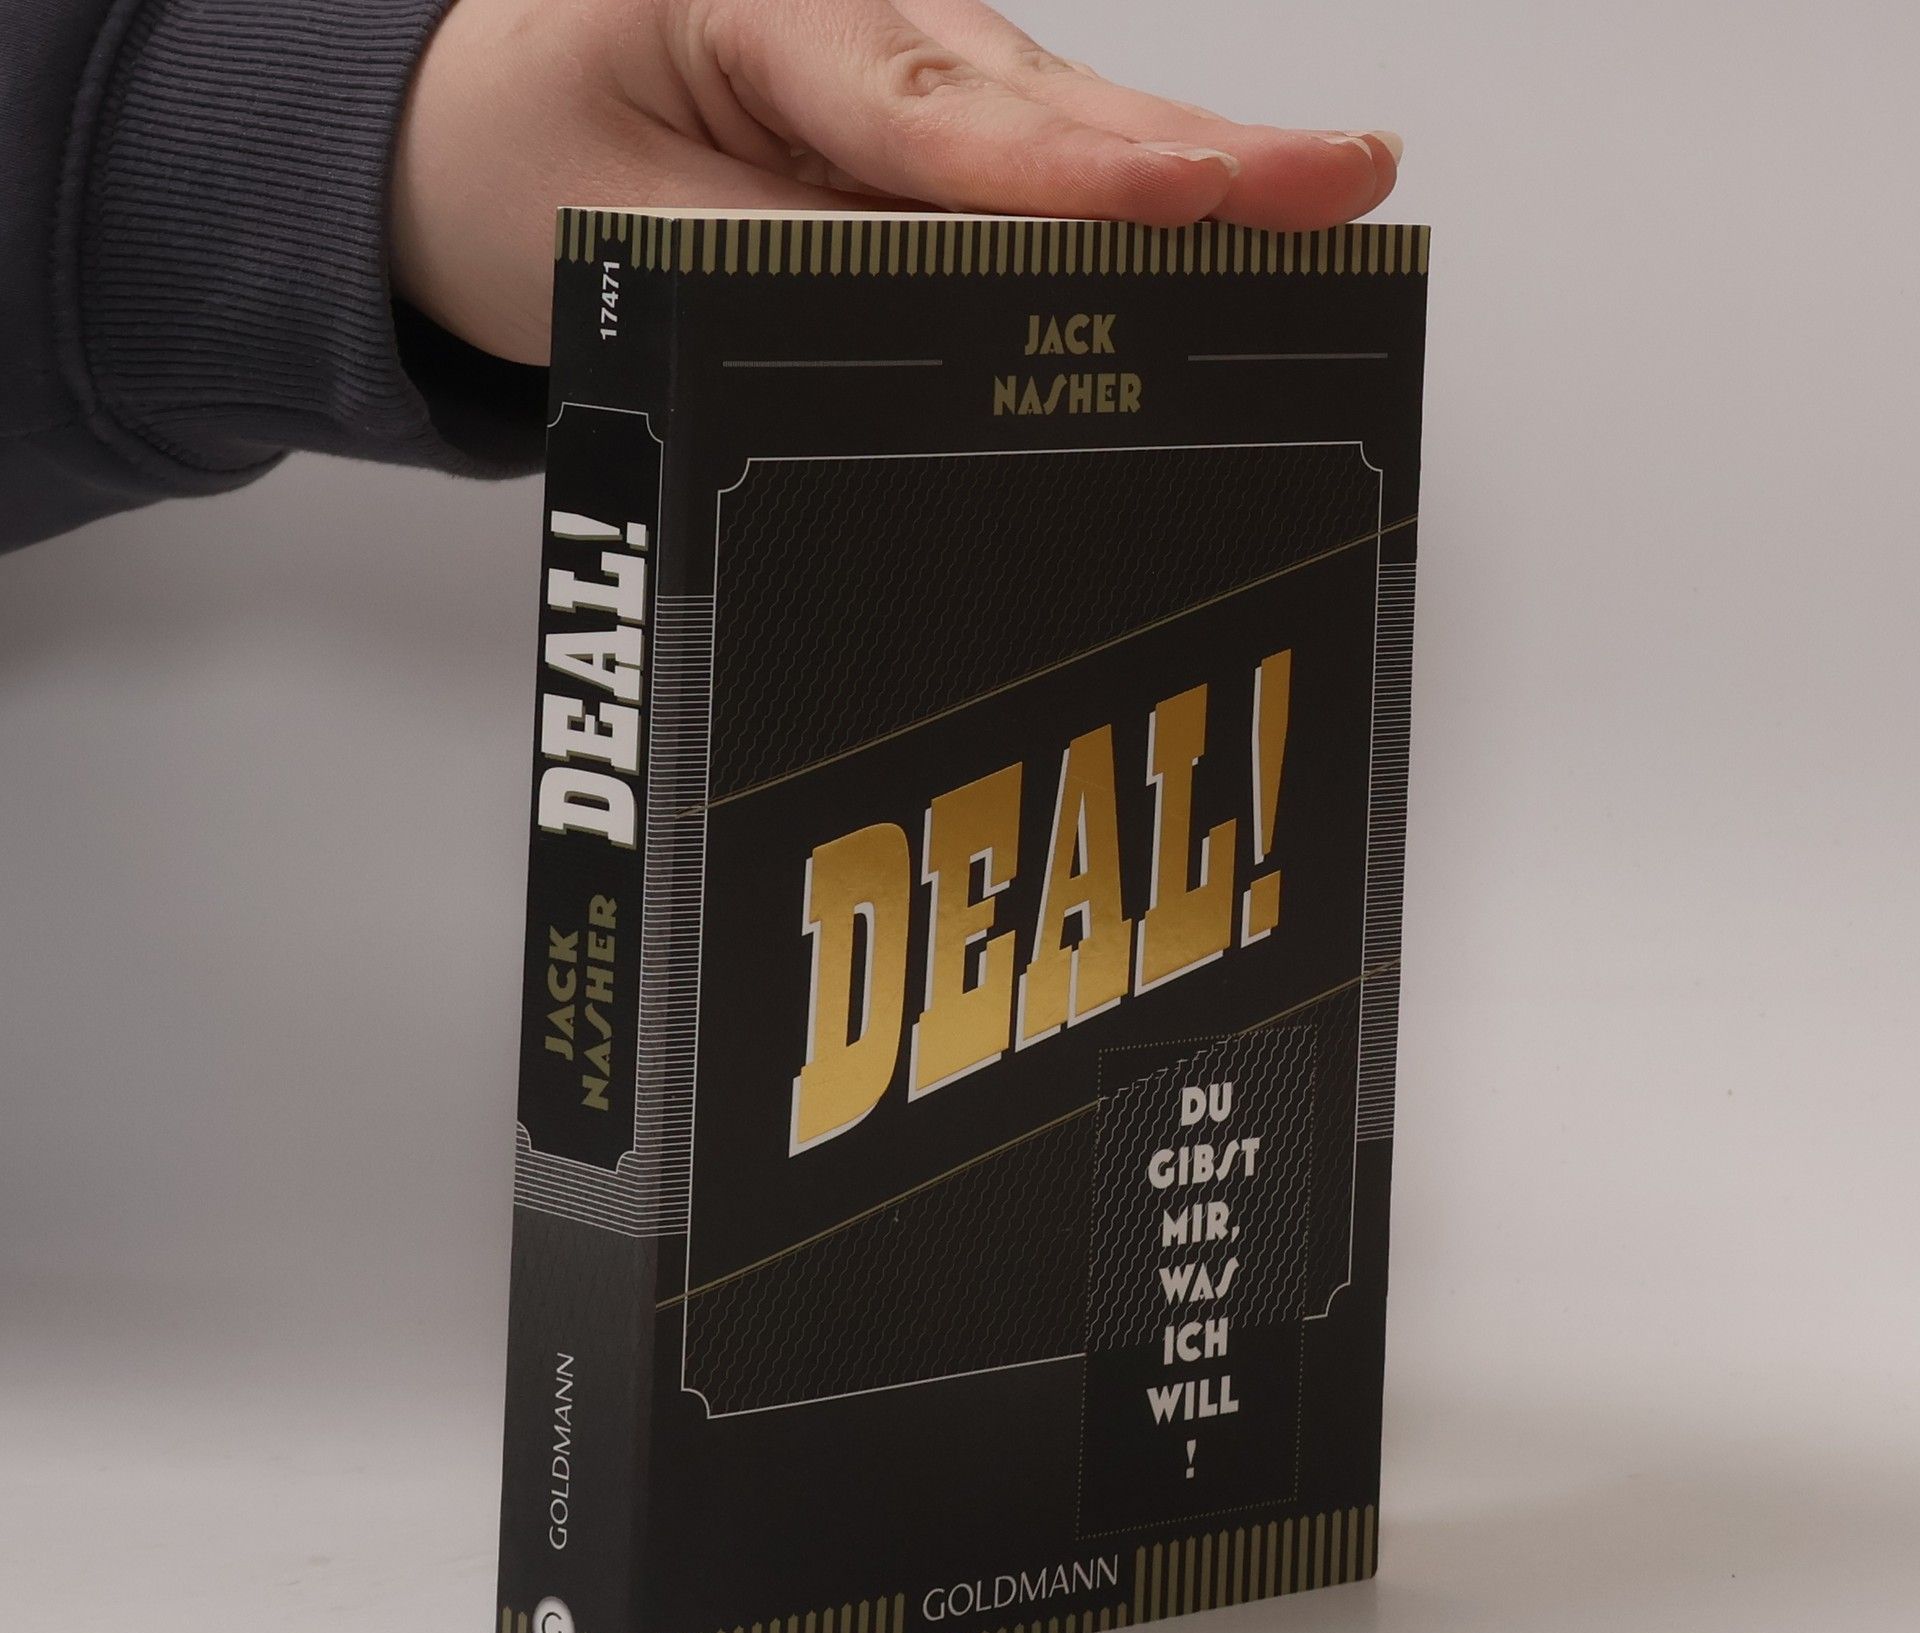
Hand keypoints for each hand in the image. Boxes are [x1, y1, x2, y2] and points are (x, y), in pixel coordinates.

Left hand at [391, 0, 1401, 364]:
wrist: (469, 129)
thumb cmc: (529, 151)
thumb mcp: (621, 228)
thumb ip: (782, 268)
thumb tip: (947, 322)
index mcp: (757, 6)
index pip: (928, 111)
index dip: (1065, 173)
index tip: (1184, 201)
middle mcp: (855, 10)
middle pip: (1042, 100)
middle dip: (1195, 154)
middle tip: (1339, 182)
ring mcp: (903, 57)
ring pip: (1063, 121)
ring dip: (1194, 170)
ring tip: (1329, 192)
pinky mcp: (926, 110)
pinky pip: (1039, 151)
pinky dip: (1134, 191)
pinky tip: (1232, 209)